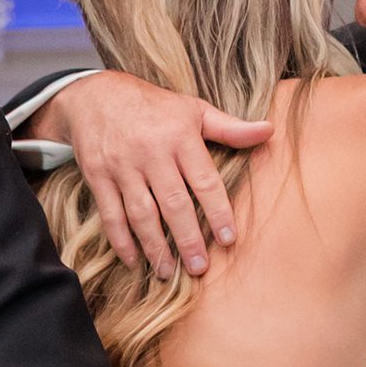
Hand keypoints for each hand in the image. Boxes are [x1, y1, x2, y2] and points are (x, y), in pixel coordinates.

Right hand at [28, 72, 268, 278]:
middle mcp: (151, 153)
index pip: (204, 181)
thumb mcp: (193, 110)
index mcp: (180, 137)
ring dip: (155, 246)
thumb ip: (229, 128)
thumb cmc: (154, 107)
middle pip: (174, 203)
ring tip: (168, 271)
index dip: (218, 211)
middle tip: (199, 268)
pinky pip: (111, 215)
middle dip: (188, 238)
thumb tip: (269, 131)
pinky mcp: (98, 177)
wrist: (96, 95)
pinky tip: (134, 261)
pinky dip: (121, 241)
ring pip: (141, 214)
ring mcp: (122, 167)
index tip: (229, 239)